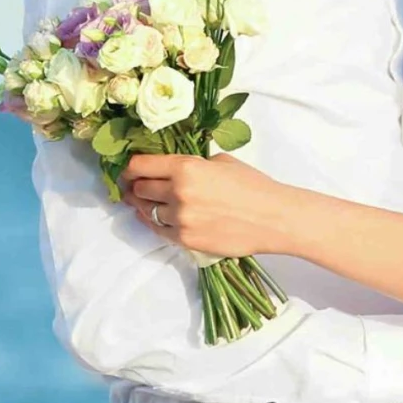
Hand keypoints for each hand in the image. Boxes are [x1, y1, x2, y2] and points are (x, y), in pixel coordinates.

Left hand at [120, 152, 286, 257]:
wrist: (273, 218)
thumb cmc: (253, 185)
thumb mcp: (221, 162)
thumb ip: (192, 165)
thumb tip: (171, 170)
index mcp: (186, 167)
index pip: (140, 166)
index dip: (131, 167)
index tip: (130, 170)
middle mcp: (177, 192)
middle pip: (139, 189)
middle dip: (138, 186)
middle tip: (138, 186)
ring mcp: (179, 219)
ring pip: (145, 211)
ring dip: (146, 206)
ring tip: (149, 202)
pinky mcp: (185, 239)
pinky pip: (158, 229)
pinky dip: (155, 222)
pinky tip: (158, 217)